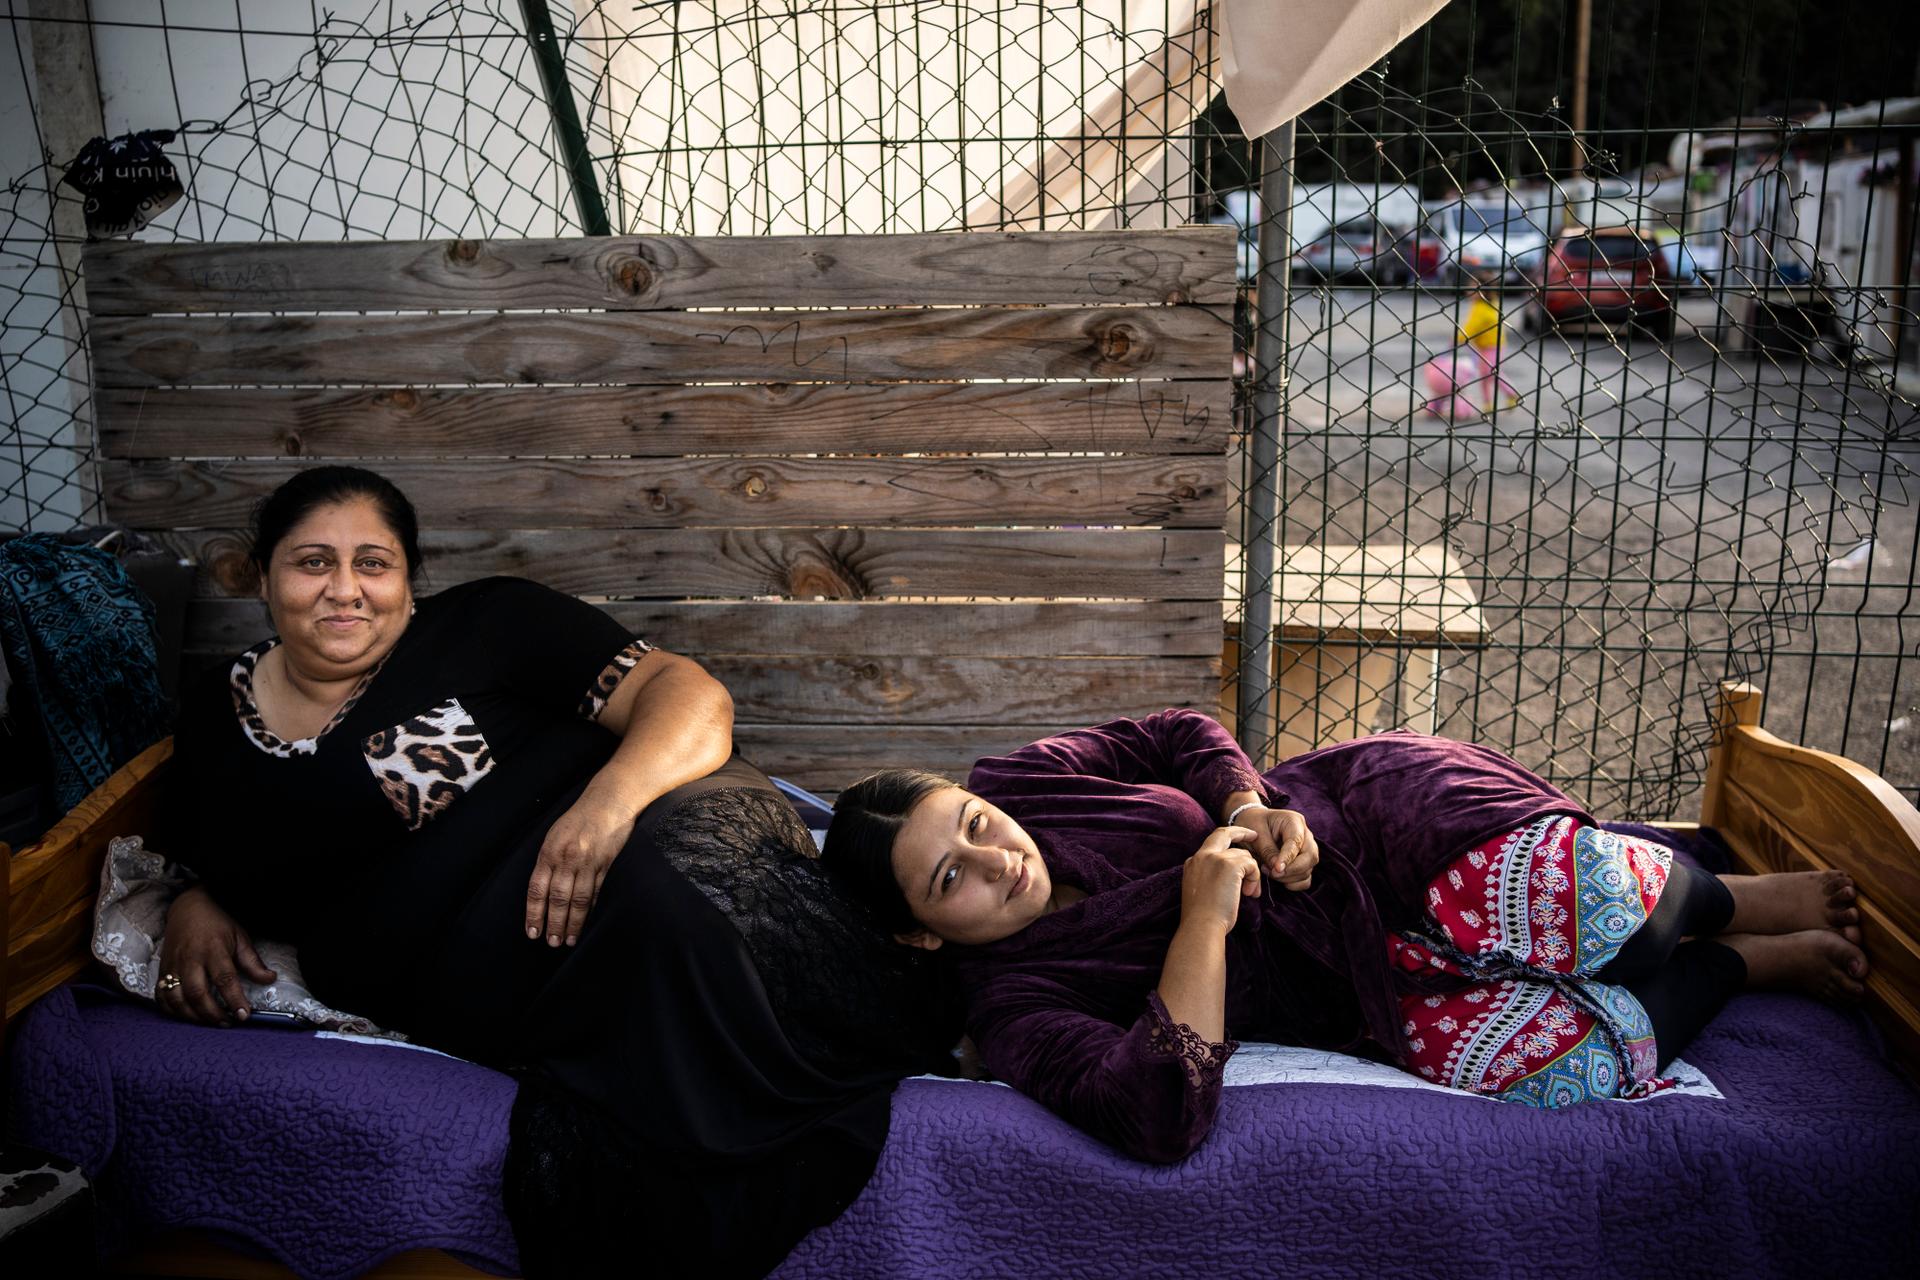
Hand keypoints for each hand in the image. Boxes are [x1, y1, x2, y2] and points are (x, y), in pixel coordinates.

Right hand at [155, 885, 276, 1025]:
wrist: (188, 907)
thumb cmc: (217, 924)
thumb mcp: (240, 937)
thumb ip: (252, 961)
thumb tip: (270, 979)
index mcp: (213, 949)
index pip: (225, 979)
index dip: (234, 999)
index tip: (243, 1015)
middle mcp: (190, 959)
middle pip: (197, 993)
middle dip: (212, 1014)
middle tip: (227, 1023)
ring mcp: (173, 965)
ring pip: (177, 999)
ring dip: (193, 1016)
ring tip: (210, 1022)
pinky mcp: (161, 969)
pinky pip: (161, 996)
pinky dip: (172, 1010)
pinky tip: (187, 1016)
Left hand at [525, 795, 634, 946]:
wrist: (610, 799)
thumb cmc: (580, 817)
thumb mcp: (555, 835)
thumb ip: (548, 860)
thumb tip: (542, 890)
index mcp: (549, 851)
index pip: (537, 889)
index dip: (534, 913)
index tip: (532, 932)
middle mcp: (567, 858)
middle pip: (558, 899)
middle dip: (554, 924)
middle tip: (552, 943)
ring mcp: (588, 862)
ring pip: (578, 899)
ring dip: (573, 923)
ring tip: (570, 940)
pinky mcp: (606, 863)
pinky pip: (596, 891)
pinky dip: (590, 909)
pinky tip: (587, 921)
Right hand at [1180, 826, 1262, 934]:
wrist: (1202, 926)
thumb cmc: (1204, 917)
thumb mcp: (1201, 890)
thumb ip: (1211, 876)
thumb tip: (1236, 874)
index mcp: (1193, 862)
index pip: (1212, 843)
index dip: (1226, 839)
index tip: (1238, 840)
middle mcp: (1202, 856)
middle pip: (1224, 833)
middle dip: (1241, 832)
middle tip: (1254, 836)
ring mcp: (1215, 858)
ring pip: (1243, 855)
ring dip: (1251, 874)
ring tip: (1249, 893)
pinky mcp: (1229, 865)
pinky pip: (1251, 864)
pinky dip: (1254, 878)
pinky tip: (1249, 893)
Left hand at [1235, 806, 1318, 891]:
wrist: (1251, 825)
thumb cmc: (1253, 824)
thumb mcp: (1255, 833)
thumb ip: (1267, 850)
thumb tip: (1278, 869)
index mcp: (1294, 821)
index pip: (1296, 842)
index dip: (1288, 857)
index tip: (1277, 869)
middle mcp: (1305, 835)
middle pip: (1310, 857)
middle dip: (1292, 870)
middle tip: (1272, 873)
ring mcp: (1306, 850)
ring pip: (1308, 869)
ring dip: (1289, 877)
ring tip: (1268, 871)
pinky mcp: (1303, 863)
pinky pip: (1306, 879)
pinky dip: (1294, 884)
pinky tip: (1279, 879)